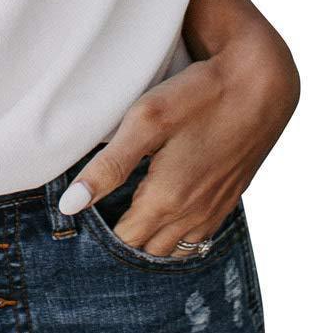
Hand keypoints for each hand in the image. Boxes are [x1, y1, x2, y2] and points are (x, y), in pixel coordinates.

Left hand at [59, 15, 299, 256]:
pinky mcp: (231, 197)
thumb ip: (107, 167)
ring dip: (152, 237)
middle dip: (124, 239)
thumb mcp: (144, 123)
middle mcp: (194, 214)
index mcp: (167, 200)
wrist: (262, 84)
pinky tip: (167, 208)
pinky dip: (178, 232)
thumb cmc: (198, 96)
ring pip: (175, 247)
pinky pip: (200, 235)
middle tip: (103, 212)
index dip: (101, 232)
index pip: (123, 241)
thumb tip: (70, 205)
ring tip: (131, 212)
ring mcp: (216, 209)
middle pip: (148, 249)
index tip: (86, 214)